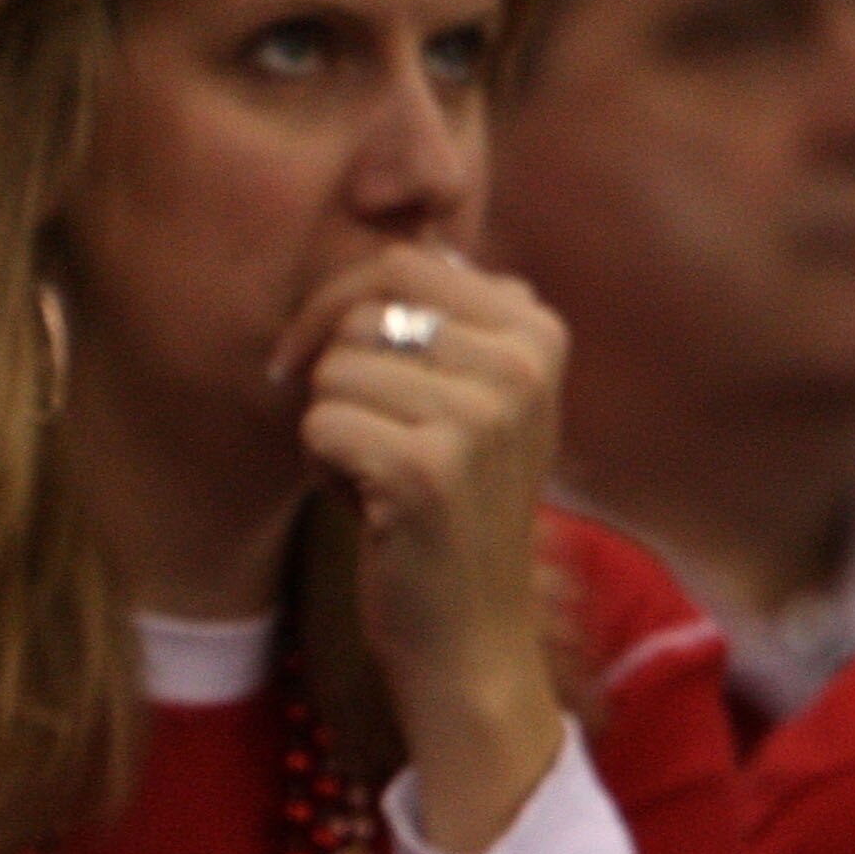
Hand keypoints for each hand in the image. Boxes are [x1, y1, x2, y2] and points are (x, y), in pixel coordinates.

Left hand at [268, 242, 569, 852]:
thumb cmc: (444, 502)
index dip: (338, 305)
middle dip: (332, 371)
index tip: (316, 357)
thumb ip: (435, 312)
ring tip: (379, 475)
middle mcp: (524, 361)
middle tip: (365, 436)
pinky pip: (318, 422)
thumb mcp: (465, 393)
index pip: (401, 259)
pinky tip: (369, 506)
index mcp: (538, 327)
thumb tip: (382, 216)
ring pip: (332, 369)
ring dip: (330, 426)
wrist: (470, 636)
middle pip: (360, 311)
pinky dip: (321, 467)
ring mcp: (483, 414)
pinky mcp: (430, 467)